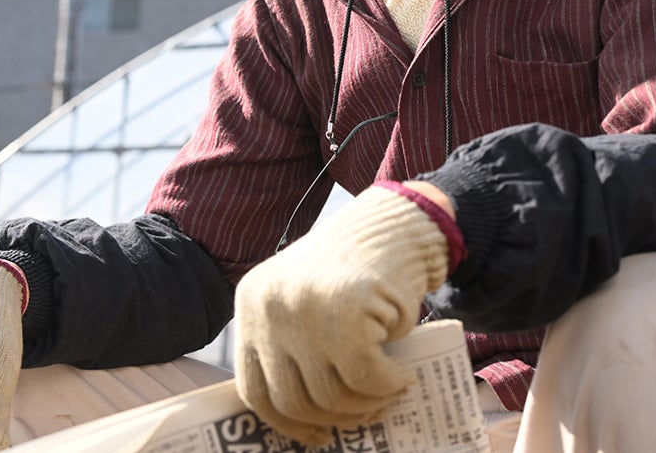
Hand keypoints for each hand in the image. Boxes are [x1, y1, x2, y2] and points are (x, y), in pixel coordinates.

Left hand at [235, 187, 448, 446]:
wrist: (396, 224)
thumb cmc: (357, 272)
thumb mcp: (309, 303)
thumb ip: (298, 347)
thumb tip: (309, 422)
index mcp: (252, 304)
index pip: (254, 388)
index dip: (286, 423)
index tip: (316, 436)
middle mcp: (269, 306)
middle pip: (293, 400)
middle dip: (335, 420)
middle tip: (366, 416)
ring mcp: (305, 308)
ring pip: (331, 395)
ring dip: (368, 405)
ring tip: (389, 394)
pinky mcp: (346, 311)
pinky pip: (367, 378)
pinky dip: (391, 386)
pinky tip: (403, 377)